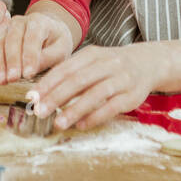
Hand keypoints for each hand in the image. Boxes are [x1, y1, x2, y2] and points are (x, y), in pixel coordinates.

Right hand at [0, 12, 73, 83]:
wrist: (48, 31)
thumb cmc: (56, 42)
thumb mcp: (61, 50)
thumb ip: (48, 58)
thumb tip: (30, 72)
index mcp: (39, 21)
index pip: (32, 38)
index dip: (29, 57)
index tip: (28, 74)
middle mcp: (20, 21)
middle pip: (12, 39)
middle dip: (11, 61)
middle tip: (12, 79)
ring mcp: (6, 28)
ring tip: (2, 80)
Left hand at [29, 45, 158, 130]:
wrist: (148, 63)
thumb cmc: (112, 65)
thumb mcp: (93, 60)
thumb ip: (71, 73)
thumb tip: (42, 92)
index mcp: (92, 54)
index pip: (66, 68)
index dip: (48, 83)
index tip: (32, 96)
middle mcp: (107, 64)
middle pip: (78, 80)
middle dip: (56, 96)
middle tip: (39, 111)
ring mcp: (121, 79)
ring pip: (95, 94)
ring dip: (74, 110)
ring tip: (58, 123)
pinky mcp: (132, 96)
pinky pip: (111, 107)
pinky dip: (95, 116)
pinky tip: (81, 125)